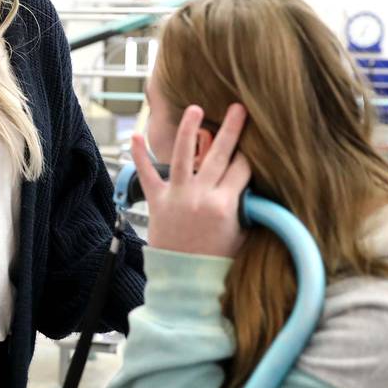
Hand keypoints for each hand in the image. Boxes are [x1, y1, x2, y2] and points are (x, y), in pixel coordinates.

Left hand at [130, 103, 251, 256]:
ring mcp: (177, 196)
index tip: (252, 147)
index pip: (242, 169)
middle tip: (239, 108)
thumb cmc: (216, 259)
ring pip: (184, 156)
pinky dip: (139, 156)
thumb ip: (246, 208)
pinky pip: (147, 174)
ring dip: (189, 130)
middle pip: (220, 155)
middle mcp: (201, 196)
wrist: (185, 279)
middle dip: (232, 129)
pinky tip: (134, 135)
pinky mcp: (157, 200)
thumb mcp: (241, 234)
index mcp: (225, 205)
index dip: (249, 157)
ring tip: (195, 109)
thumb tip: (253, 187)